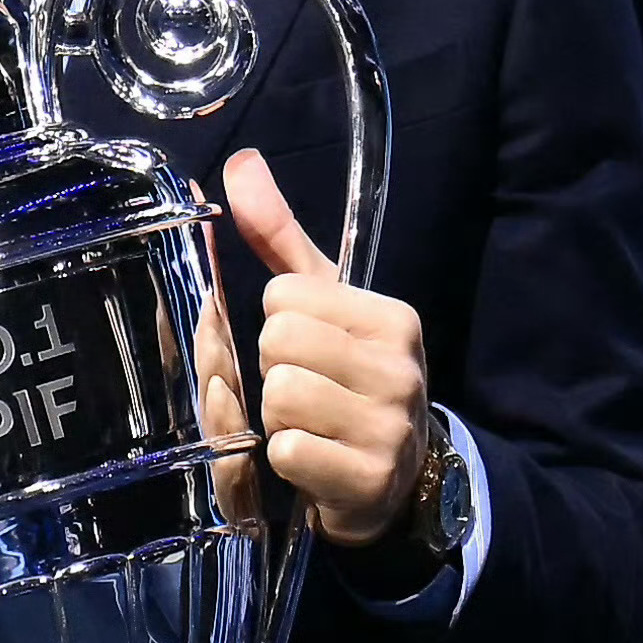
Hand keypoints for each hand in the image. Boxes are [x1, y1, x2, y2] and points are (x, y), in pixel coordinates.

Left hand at [223, 146, 427, 547]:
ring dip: (277, 417)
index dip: (279, 323)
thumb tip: (241, 162)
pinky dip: (286, 459)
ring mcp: (390, 427)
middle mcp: (401, 368)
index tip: (310, 348)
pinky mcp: (368, 478)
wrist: (395, 480)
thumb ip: (278, 235)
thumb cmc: (346, 380)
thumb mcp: (322, 306)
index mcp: (392, 318)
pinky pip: (287, 451)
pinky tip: (313, 460)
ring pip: (280, 396)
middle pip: (278, 342)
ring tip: (308, 423)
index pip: (284, 295)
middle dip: (275, 369)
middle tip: (304, 388)